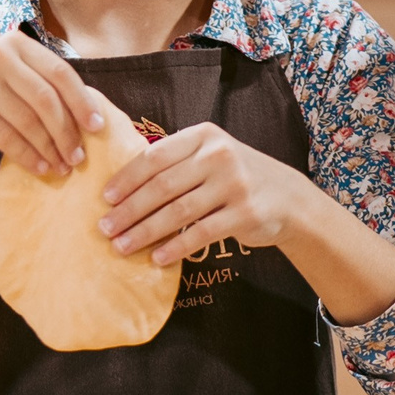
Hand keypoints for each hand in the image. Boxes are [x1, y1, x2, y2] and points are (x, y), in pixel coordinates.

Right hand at [0, 32, 101, 176]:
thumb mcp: (9, 78)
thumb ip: (41, 83)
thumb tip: (91, 112)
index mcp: (14, 43)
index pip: (59, 72)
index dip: (82, 102)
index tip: (98, 128)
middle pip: (45, 98)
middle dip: (67, 132)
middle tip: (79, 157)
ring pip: (28, 121)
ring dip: (50, 149)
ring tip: (62, 167)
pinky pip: (7, 138)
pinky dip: (28, 156)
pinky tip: (40, 168)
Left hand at [100, 122, 318, 266]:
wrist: (289, 198)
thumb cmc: (235, 177)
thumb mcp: (210, 155)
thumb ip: (175, 161)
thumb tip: (121, 184)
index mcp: (203, 136)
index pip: (155, 156)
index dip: (127, 178)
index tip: (105, 198)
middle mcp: (219, 156)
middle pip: (162, 186)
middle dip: (129, 210)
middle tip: (104, 227)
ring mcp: (234, 184)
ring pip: (178, 212)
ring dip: (145, 231)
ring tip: (121, 246)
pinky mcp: (245, 214)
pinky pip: (201, 233)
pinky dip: (176, 247)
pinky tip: (156, 258)